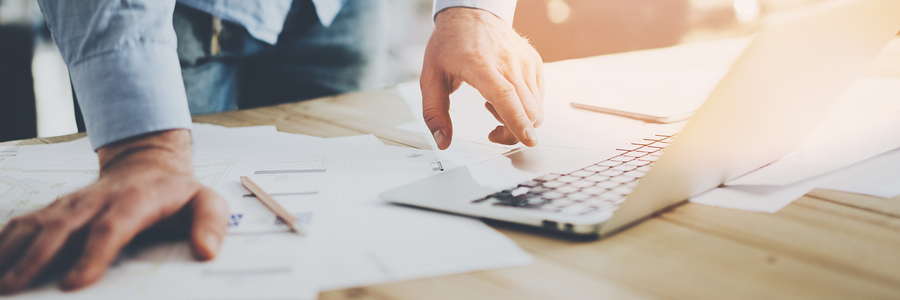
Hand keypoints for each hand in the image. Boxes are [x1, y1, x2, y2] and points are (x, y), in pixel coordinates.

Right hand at [0, 129, 227, 292]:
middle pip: (61, 228)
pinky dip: (3, 241)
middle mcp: (96, 201)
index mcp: (135, 201)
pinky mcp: (56, 209)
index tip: (74, 284)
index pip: (110, 229)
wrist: (150, 162)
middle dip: (36, 259)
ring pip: (35, 225)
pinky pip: (23, 223)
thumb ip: (211, 223)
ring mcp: (72, 204)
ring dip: (11, 252)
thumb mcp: (207, 201)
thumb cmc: (178, 191)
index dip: (92, 256)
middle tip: (15, 289)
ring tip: (0, 284)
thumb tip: (206, 251)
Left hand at [421, 7, 544, 148]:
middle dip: (513, 133)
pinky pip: (538, 99)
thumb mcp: (430, 77)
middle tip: (492, 132)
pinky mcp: (535, 63)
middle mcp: (508, 62)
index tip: (528, 139)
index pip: (505, 95)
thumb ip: (434, 113)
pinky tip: (504, 96)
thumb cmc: (451, 44)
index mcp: (480, 64)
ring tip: (493, 105)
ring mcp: (525, 62)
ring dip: (518, 120)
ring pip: (536, 108)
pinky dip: (524, 108)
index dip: (517, 120)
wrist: (472, 14)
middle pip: (527, 110)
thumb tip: (442, 142)